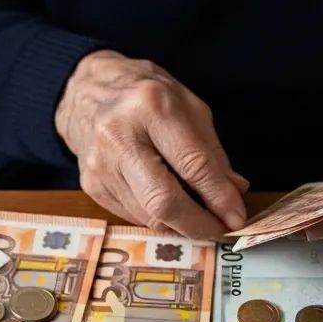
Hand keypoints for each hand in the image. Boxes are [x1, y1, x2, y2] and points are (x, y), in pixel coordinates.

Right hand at [55, 49, 248, 238]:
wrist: (86, 91)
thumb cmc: (145, 96)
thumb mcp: (188, 107)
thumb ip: (212, 152)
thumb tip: (235, 192)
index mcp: (151, 107)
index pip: (192, 164)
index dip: (219, 197)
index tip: (237, 217)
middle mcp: (119, 136)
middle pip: (163, 201)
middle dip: (198, 224)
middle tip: (219, 230)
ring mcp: (100, 165)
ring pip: (149, 216)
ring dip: (180, 224)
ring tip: (198, 216)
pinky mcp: (91, 186)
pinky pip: (134, 216)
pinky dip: (158, 218)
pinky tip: (169, 206)